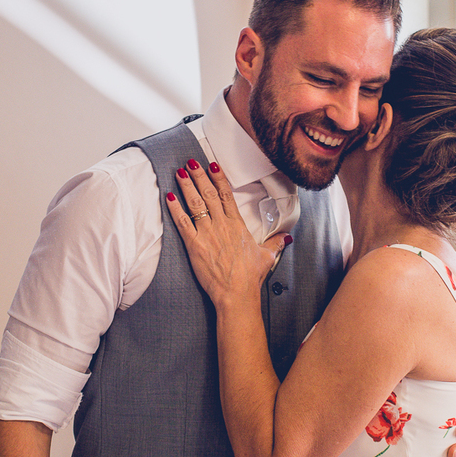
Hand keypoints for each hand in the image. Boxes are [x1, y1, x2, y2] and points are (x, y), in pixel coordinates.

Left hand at [166, 159, 290, 308]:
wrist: (236, 293)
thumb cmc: (250, 277)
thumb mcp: (267, 256)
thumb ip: (275, 243)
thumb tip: (286, 237)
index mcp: (237, 225)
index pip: (226, 195)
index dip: (219, 178)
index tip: (212, 166)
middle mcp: (221, 225)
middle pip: (208, 194)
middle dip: (199, 176)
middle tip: (191, 162)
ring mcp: (207, 234)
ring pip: (195, 204)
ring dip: (186, 186)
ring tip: (180, 172)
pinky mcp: (195, 246)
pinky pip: (183, 223)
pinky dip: (175, 209)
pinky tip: (169, 197)